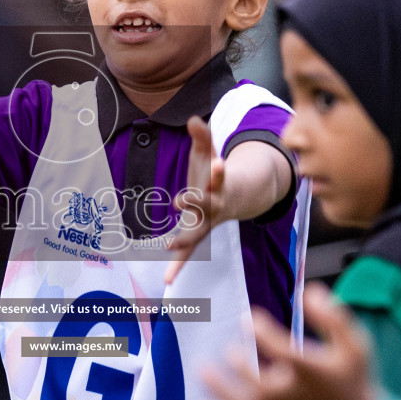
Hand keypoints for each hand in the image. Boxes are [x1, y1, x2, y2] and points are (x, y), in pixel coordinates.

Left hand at [166, 117, 228, 283]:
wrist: (233, 197)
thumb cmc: (215, 173)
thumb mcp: (209, 152)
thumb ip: (202, 137)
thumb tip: (193, 118)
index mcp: (217, 185)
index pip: (219, 177)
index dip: (219, 171)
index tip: (219, 162)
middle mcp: (214, 207)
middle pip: (206, 206)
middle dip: (195, 202)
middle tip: (182, 200)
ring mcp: (205, 223)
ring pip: (196, 235)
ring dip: (184, 241)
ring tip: (170, 246)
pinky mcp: (196, 234)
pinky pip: (187, 253)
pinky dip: (178, 266)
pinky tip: (167, 281)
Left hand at [203, 283, 378, 399]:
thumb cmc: (353, 378)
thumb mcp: (356, 344)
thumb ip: (333, 316)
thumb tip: (308, 291)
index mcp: (312, 372)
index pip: (281, 350)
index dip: (260, 331)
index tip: (248, 318)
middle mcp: (293, 396)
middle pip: (257, 381)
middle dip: (238, 361)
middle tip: (230, 348)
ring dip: (219, 388)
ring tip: (202, 370)